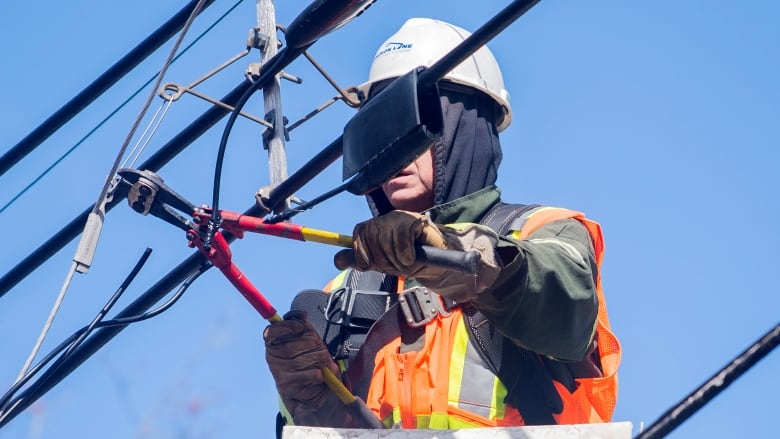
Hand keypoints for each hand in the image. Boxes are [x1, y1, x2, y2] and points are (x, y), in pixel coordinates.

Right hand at [264, 311, 348, 426]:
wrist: (314, 391)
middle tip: (317, 352)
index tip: (300, 327)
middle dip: (316, 345)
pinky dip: (321, 375)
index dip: (287, 326)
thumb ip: (305, 326)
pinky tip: (316, 378)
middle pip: (301, 341)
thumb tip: (301, 315)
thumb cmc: (310, 362)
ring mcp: (278, 371)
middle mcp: (272, 356)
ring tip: (317, 366)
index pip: (273, 330)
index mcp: (274, 343)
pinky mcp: (287, 385)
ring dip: (321, 361)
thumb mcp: (310, 340)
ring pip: (312, 357)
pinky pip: (314, 373)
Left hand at [344, 210, 447, 276]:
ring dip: (395, 259)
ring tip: (405, 262)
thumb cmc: (409, 261)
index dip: (361, 251)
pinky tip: (412, 256)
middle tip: (395, 264)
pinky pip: (401, 238)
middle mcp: (386, 219)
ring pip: (385, 239)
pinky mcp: (415, 220)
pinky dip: (405, 253)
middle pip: (371, 237)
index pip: (359, 232)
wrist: (436, 263)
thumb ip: (360, 260)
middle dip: (382, 259)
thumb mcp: (381, 263)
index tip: (369, 265)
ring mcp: (401, 218)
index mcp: (376, 227)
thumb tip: (337, 260)